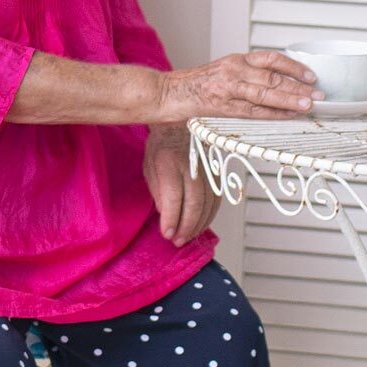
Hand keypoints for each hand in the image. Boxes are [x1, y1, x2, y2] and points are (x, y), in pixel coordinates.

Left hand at [143, 124, 217, 246]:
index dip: (171, 218)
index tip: (166, 234)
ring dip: (198, 225)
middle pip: (194, 202)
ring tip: (187, 237)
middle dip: (186, 226)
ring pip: (208, 203)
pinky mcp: (216, 174)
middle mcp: (191, 165)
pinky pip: (216, 200)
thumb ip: (158, 191)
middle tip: (177, 241)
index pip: (173, 195)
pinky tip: (200, 226)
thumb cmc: (161, 149)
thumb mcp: (149, 168)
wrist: (181, 126)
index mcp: (169, 161)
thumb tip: (166, 214)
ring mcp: (206, 169)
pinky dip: (209, 216)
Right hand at [156, 51, 319, 121]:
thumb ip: (246, 75)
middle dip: (299, 86)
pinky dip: (272, 114)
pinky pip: (252, 111)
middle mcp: (234, 70)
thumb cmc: (194, 85)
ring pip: (265, 93)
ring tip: (308, 105)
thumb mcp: (223, 71)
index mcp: (236, 59)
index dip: (294, 66)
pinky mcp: (221, 106)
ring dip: (290, 100)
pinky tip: (286, 116)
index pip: (272, 58)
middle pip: (273, 77)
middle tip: (319, 93)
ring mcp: (227, 88)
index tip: (312, 74)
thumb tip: (275, 83)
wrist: (165, 92)